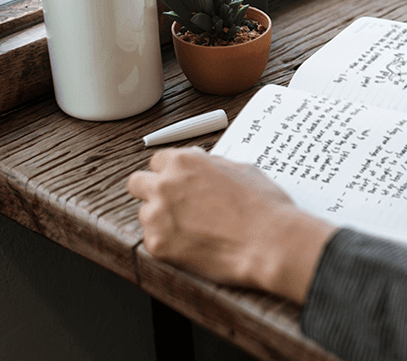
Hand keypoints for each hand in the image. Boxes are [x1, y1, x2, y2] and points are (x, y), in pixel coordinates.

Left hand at [127, 147, 336, 303]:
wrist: (270, 241)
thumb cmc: (263, 205)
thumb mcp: (241, 169)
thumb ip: (210, 165)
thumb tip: (200, 163)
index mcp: (184, 161)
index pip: (158, 161)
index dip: (170, 171)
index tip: (179, 181)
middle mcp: (165, 184)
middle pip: (137, 183)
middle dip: (152, 190)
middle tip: (173, 203)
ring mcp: (157, 215)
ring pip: (146, 214)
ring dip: (163, 219)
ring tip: (195, 228)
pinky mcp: (158, 244)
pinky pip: (154, 240)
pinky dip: (171, 243)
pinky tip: (196, 244)